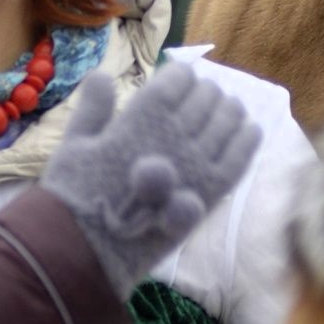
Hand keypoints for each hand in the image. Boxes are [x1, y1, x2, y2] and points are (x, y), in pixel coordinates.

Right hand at [40, 63, 261, 300]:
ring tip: (229, 107)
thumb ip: (92, 108)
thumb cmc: (74, 194)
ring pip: (228, 121)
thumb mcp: (73, 144)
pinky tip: (251, 129)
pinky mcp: (210, 193)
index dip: (182, 74)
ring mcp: (196, 164)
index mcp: (141, 116)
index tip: (181, 77)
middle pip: (207, 97)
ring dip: (230, 109)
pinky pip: (240, 157)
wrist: (88, 248)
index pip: (178, 80)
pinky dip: (248, 139)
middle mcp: (174, 135)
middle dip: (207, 90)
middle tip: (205, 92)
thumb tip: (102, 76)